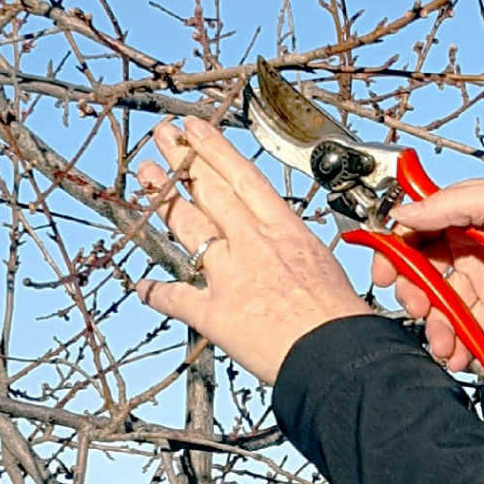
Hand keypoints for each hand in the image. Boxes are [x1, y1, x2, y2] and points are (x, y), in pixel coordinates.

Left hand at [135, 117, 369, 383]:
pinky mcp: (214, 313)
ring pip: (188, 226)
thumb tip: (282, 249)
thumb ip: (292, 249)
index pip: (242, 177)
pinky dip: (158, 294)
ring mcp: (229, 275)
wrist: (336, 354)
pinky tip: (144, 287)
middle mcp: (252, 244)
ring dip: (163, 199)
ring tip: (146, 176)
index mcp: (284, 230)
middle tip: (162, 138)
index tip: (196, 128)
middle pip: (209, 190)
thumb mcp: (321, 263)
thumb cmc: (339, 317)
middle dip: (181, 160)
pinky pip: (177, 299)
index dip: (214, 149)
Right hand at [371, 179, 483, 371]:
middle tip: (417, 309)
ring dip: (434, 327)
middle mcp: (469, 245)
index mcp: (466, 213)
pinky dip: (457, 344)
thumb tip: (403, 212)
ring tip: (442, 344)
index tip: (384, 273)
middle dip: (412, 294)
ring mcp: (481, 279)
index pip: (416, 229)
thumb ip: (451, 204)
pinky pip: (465, 328)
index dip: (395, 250)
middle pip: (421, 271)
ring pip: (441, 306)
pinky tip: (458, 355)